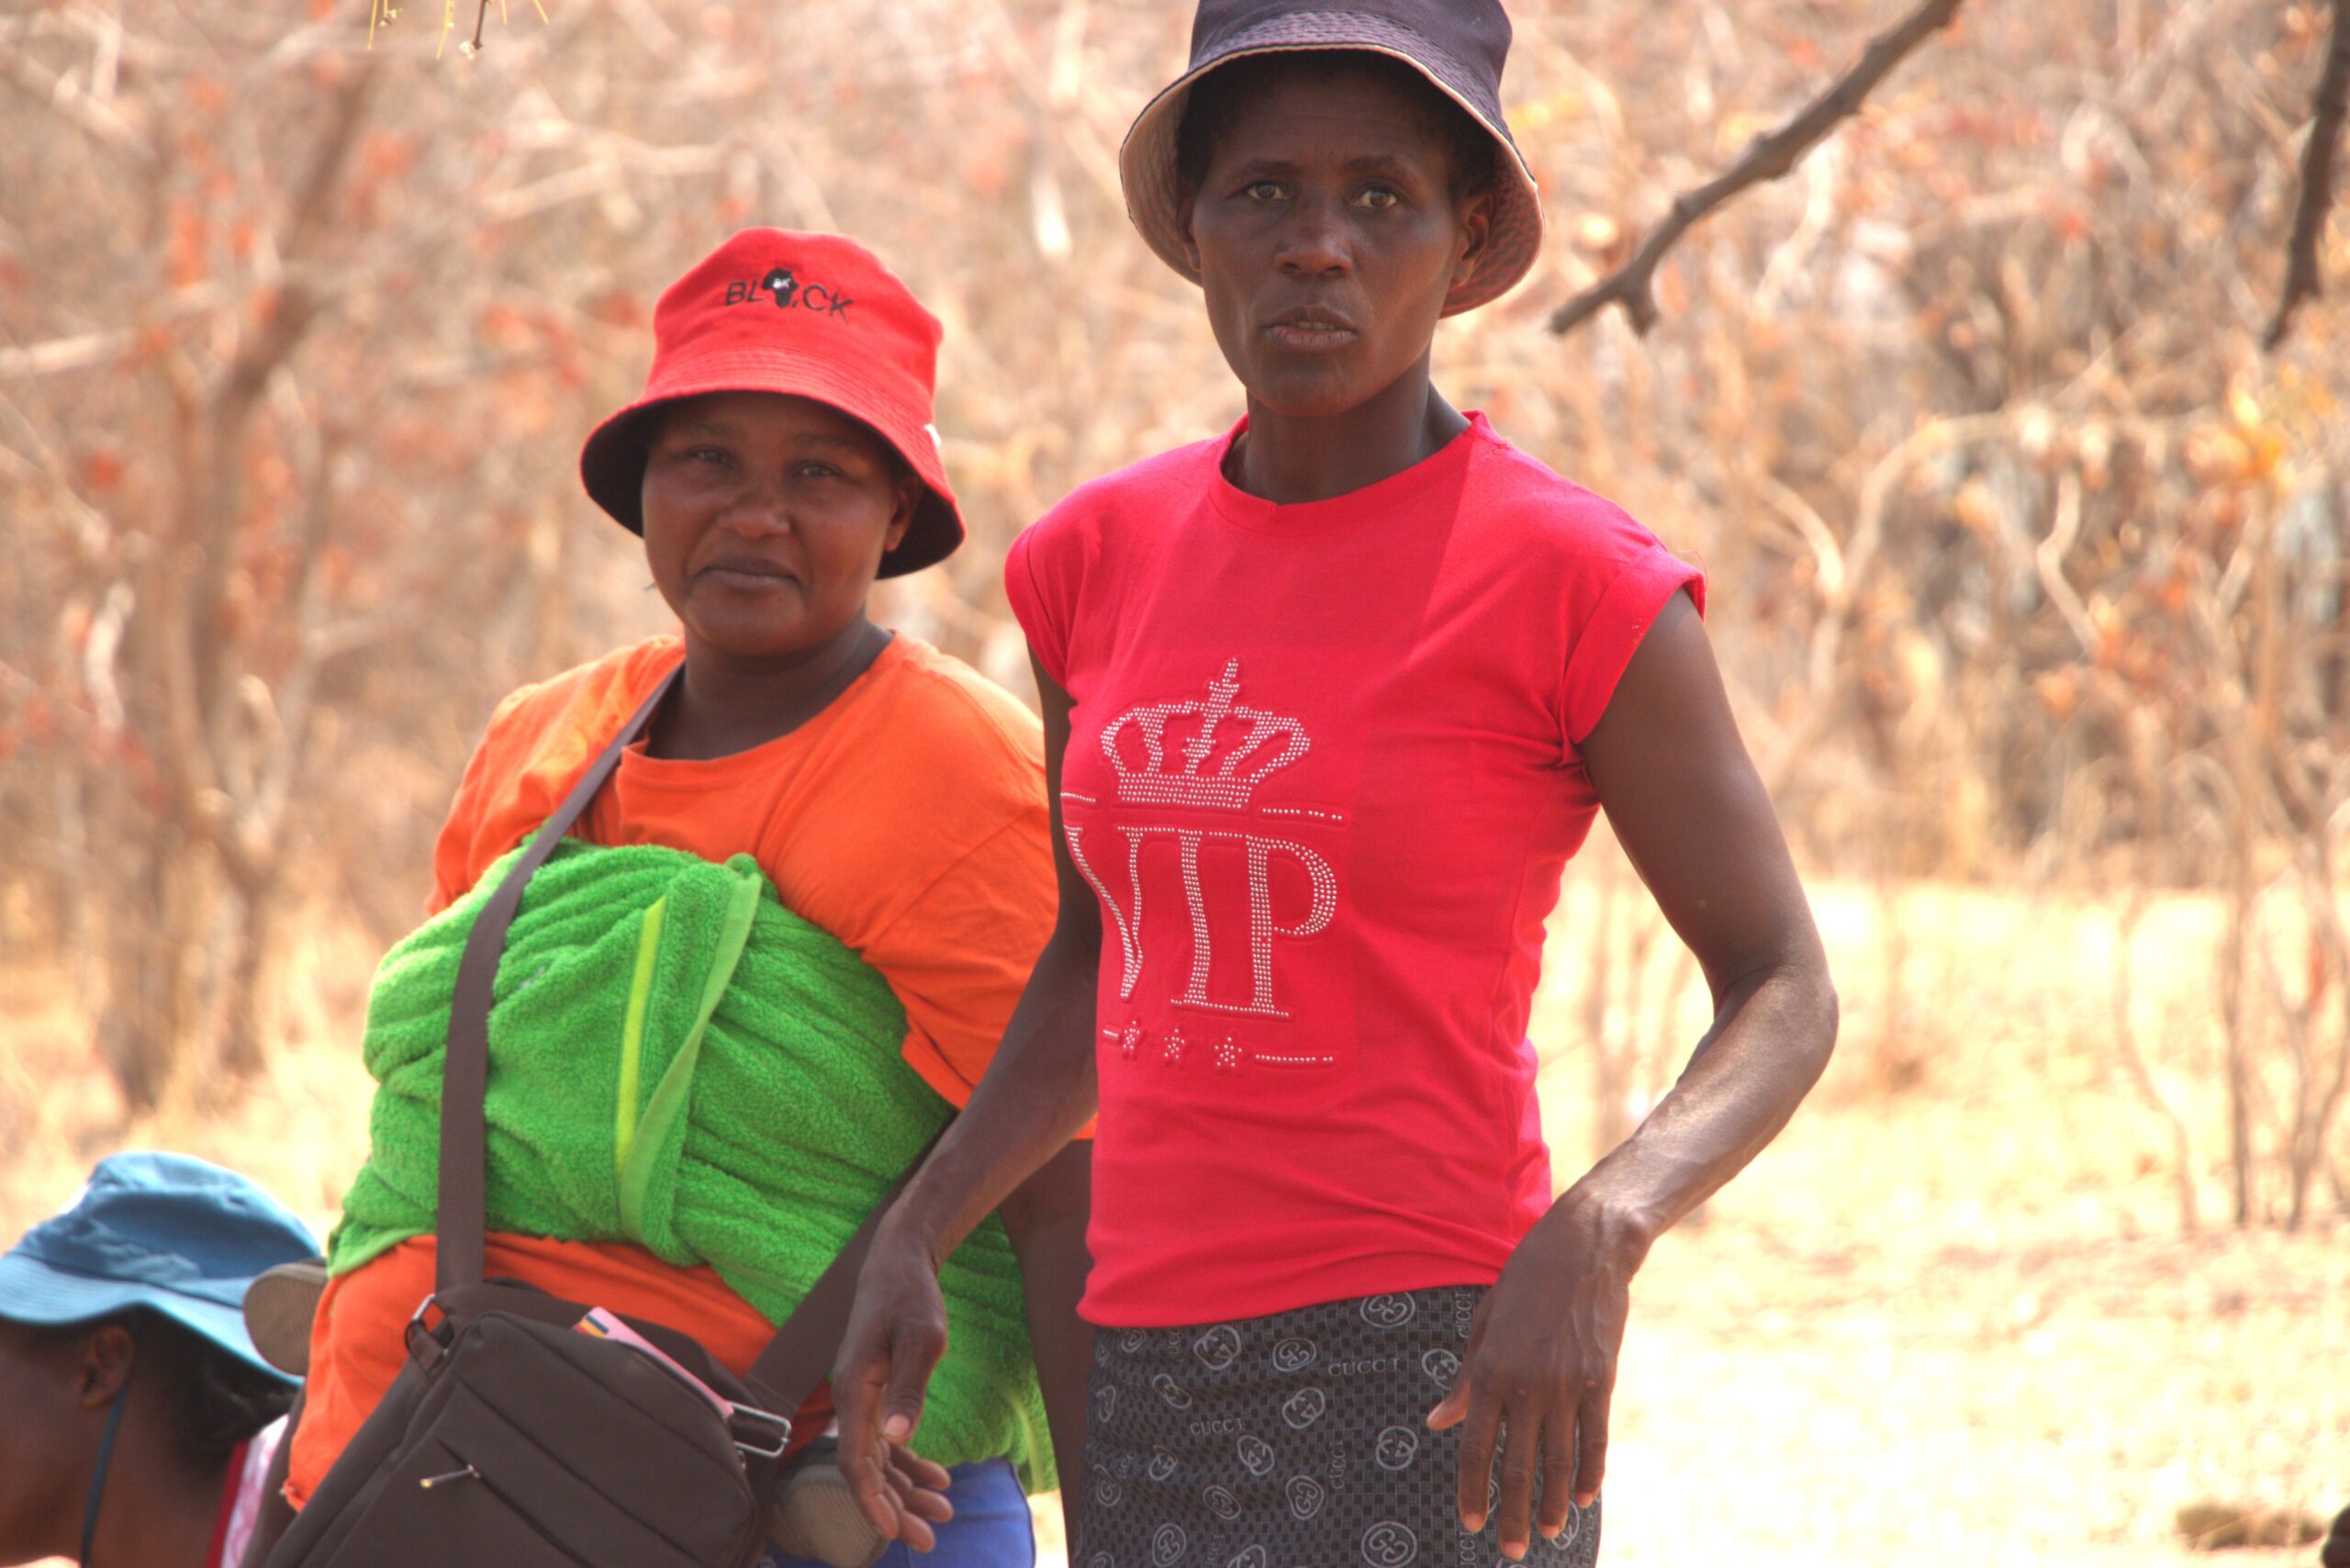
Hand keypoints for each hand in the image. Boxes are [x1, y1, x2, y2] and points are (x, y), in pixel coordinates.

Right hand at [833, 1224, 954, 1543]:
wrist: (898, 1262)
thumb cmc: (909, 1296)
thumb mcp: (921, 1337)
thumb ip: (909, 1386)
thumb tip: (899, 1437)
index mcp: (854, 1391)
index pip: (856, 1461)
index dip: (871, 1501)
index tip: (892, 1533)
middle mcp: (852, 1400)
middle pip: (867, 1470)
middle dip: (895, 1509)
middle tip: (928, 1539)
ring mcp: (863, 1399)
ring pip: (879, 1461)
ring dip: (906, 1490)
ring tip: (943, 1514)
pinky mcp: (877, 1393)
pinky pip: (888, 1442)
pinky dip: (908, 1463)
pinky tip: (937, 1479)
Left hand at [1426, 1201, 1638, 1560]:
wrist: (1583, 1249)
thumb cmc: (1524, 1283)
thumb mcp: (1484, 1325)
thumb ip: (1466, 1381)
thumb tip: (1439, 1422)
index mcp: (1490, 1371)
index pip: (1476, 1448)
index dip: (1472, 1491)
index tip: (1469, 1522)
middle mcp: (1527, 1386)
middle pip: (1518, 1467)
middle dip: (1513, 1514)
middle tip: (1510, 1549)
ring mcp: (1568, 1386)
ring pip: (1559, 1461)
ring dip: (1553, 1503)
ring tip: (1548, 1533)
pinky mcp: (1602, 1382)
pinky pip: (1595, 1439)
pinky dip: (1590, 1472)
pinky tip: (1584, 1497)